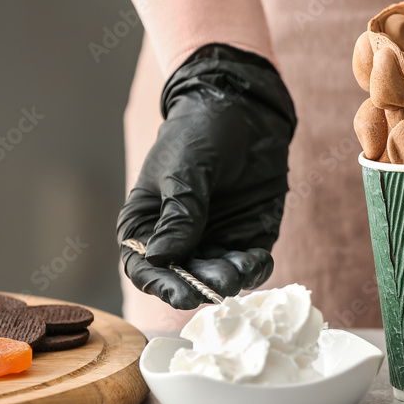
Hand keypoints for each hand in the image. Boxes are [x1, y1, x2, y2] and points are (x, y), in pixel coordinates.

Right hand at [118, 44, 296, 308]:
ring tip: (241, 269)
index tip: (182, 292)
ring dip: (229, 279)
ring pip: (217, 276)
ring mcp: (213, 240)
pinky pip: (249, 264)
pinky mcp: (246, 237)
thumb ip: (179, 212)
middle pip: (184, 277)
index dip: (161, 283)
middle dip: (202, 285)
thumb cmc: (200, 131)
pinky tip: (260, 261)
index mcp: (145, 224)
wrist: (245, 110)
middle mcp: (177, 240)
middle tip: (220, 284)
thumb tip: (160, 257)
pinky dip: (254, 268)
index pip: (144, 266)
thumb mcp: (185, 168)